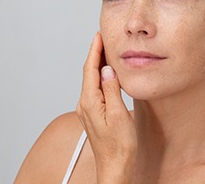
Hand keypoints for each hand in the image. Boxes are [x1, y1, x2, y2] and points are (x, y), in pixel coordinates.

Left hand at [76, 32, 136, 183]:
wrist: (115, 168)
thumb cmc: (119, 147)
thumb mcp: (119, 115)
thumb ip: (112, 90)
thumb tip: (108, 70)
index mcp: (90, 102)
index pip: (90, 69)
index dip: (94, 51)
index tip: (99, 36)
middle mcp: (85, 105)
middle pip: (89, 73)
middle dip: (96, 54)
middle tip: (104, 38)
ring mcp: (88, 110)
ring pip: (92, 81)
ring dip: (98, 65)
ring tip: (107, 51)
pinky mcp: (94, 114)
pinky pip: (95, 89)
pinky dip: (101, 77)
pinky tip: (108, 75)